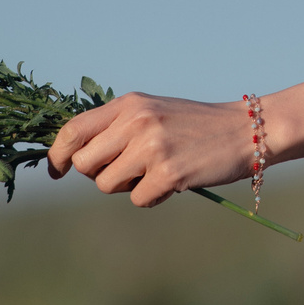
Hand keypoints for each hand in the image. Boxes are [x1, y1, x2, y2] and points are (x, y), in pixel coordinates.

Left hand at [48, 92, 251, 206]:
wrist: (246, 130)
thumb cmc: (195, 125)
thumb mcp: (153, 111)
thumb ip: (117, 126)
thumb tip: (75, 156)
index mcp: (129, 104)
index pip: (73, 130)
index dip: (57, 155)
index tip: (57, 171)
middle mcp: (136, 122)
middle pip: (85, 164)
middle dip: (98, 174)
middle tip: (126, 171)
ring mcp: (152, 147)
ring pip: (107, 185)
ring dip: (127, 187)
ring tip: (155, 172)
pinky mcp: (169, 173)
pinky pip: (138, 200)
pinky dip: (153, 197)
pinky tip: (175, 181)